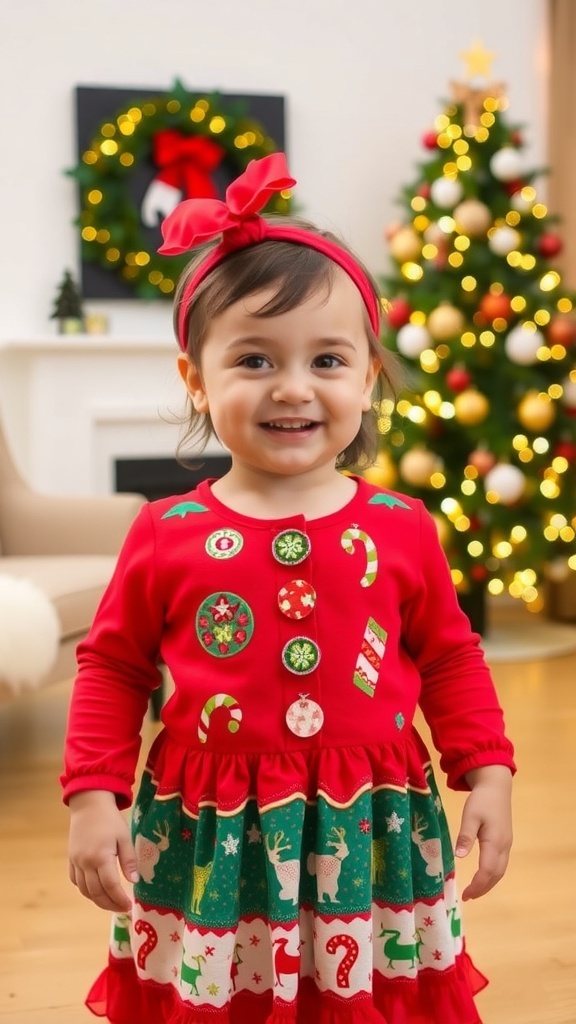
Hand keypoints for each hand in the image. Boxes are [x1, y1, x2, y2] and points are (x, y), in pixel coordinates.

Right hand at [68, 790, 138, 911]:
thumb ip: (129, 860)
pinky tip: (95, 891)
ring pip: (84, 890)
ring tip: (111, 903)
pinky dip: (85, 890)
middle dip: (109, 904)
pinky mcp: (71, 859)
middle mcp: (86, 862)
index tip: (128, 906)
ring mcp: (76, 862)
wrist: (89, 804)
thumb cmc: (110, 819)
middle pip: (96, 892)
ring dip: (97, 900)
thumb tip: (134, 881)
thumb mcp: (125, 836)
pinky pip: (76, 881)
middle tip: (122, 909)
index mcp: (101, 856)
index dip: (119, 899)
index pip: (110, 886)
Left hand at [455, 764, 512, 900]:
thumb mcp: (470, 815)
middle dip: (483, 888)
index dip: (477, 885)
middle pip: (496, 874)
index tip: (466, 895)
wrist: (496, 786)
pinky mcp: (505, 840)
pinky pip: (501, 863)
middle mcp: (504, 846)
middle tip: (468, 897)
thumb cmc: (482, 800)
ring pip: (500, 870)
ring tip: (474, 891)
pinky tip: (483, 875)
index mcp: (494, 841)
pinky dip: (492, 874)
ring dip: (489, 883)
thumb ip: (465, 836)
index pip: (487, 870)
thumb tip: (460, 857)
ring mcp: (506, 843)